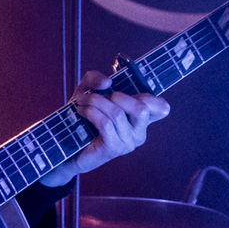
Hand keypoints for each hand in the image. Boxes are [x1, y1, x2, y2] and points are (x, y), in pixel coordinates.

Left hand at [39, 69, 170, 185]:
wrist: (66, 146)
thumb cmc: (82, 118)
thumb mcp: (88, 91)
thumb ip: (96, 79)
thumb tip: (108, 82)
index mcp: (140, 119)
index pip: (162, 108)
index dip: (151, 97)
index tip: (126, 91)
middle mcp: (139, 132)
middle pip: (142, 109)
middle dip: (117, 96)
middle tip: (98, 96)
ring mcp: (128, 143)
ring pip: (118, 114)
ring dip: (96, 102)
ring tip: (81, 101)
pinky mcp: (114, 148)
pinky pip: (106, 124)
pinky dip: (91, 112)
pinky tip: (81, 111)